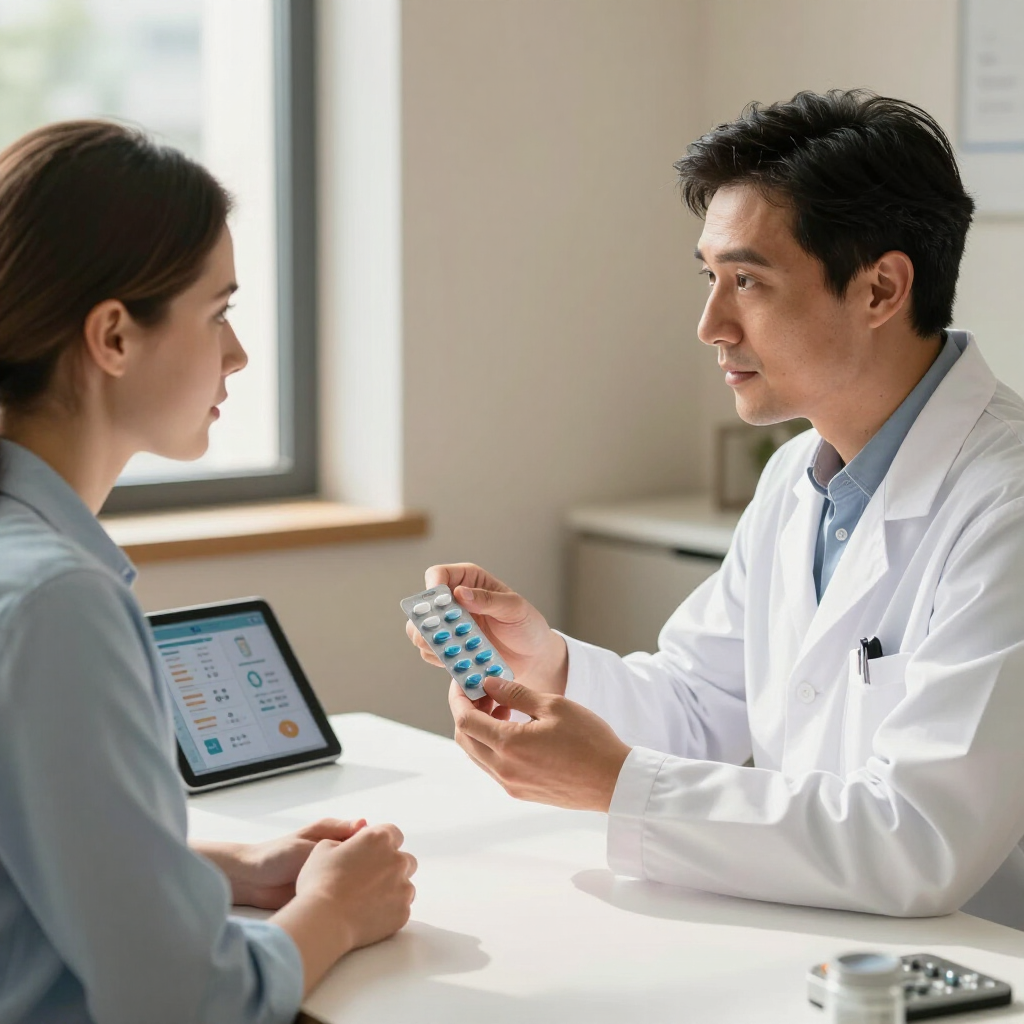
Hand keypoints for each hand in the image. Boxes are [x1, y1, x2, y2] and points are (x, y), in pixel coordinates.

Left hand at [195, 818, 367, 909]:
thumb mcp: (308, 841)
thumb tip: (365, 823)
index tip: (388, 855)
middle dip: (377, 870)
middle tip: (383, 880)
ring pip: (360, 882)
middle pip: (369, 863)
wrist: (252, 882)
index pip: (370, 840)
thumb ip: (335, 836)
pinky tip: (360, 908)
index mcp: (337, 837)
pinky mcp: (327, 896)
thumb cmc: (276, 854)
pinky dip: (353, 902)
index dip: (382, 846)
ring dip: (367, 888)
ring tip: (374, 896)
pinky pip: (347, 898)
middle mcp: (340, 857)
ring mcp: (335, 878)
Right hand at [272, 823, 417, 994]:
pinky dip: (390, 910)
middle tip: (369, 879)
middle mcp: (398, 860)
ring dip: (393, 889)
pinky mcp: (403, 912)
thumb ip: (344, 840)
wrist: (324, 921)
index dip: (381, 843)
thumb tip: (353, 844)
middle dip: (391, 866)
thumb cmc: (320, 882)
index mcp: (380, 839)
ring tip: (368, 900)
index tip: (370, 854)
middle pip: (404, 860)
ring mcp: (404, 887)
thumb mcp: (323, 848)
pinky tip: (369, 915)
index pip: (393, 833)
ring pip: (406, 885)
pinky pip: (401, 908)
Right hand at [405, 563, 568, 695]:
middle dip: (425, 621)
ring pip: (421, 632)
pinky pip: (433, 654)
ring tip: (453, 649)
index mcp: (469, 581)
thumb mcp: (514, 608)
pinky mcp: (451, 648)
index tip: (439, 604)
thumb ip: (488, 599)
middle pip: (422, 606)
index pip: (439, 575)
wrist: (533, 657)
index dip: (433, 586)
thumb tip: (461, 593)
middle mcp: (455, 602)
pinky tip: (459, 661)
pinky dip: (441, 659)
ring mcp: (450, 627)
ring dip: (432, 642)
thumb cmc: (527, 625)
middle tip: (438, 633)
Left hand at [448, 675, 630, 811]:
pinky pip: (494, 766)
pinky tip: (516, 729)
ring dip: (482, 729)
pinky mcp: (521, 792)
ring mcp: (511, 784)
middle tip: (484, 692)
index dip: (459, 698)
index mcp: (509, 745)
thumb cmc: (590, 741)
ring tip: (504, 707)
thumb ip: (515, 693)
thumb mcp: (553, 705)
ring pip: (478, 753)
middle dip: (467, 711)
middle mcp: (503, 769)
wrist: (615, 782)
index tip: (464, 681)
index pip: (465, 720)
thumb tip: (488, 683)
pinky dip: (494, 745)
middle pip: (465, 738)